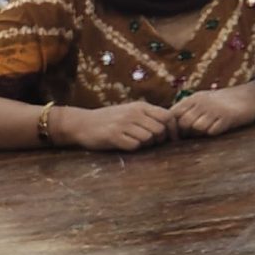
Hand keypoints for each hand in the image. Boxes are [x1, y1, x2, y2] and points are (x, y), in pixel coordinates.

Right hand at [61, 101, 175, 152]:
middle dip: (159, 139)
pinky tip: (125, 144)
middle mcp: (133, 113)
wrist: (81, 123)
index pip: (168, 116)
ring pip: (148, 138)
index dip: (173, 129)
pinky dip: (133, 148)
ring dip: (145, 144)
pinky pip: (134, 146)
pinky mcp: (113, 136)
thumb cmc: (110, 119)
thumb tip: (172, 128)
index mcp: (141, 106)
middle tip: (151, 143)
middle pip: (160, 130)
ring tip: (136, 142)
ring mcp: (123, 124)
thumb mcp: (131, 111)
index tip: (171, 139)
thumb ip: (149, 116)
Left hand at [169, 83, 254, 139]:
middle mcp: (202, 102)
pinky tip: (220, 128)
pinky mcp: (228, 117)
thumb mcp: (204, 100)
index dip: (172, 126)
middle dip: (186, 132)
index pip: (173, 114)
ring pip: (197, 128)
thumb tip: (172, 127)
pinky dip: (213, 132)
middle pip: (183, 123)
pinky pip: (213, 131)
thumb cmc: (226, 101)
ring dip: (200, 133)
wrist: (252, 95)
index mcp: (194, 98)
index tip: (178, 134)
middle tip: (193, 135)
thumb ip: (188, 109)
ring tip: (208, 130)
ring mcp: (215, 109)